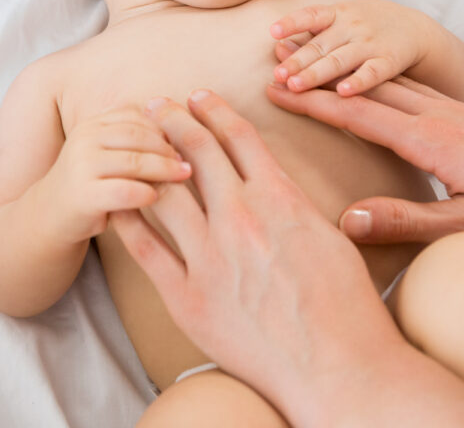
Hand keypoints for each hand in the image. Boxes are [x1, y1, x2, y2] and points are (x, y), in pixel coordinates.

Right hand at [40, 106, 190, 241]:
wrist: (49, 217)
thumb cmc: (92, 185)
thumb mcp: (110, 154)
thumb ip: (136, 141)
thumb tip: (186, 133)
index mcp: (93, 124)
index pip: (137, 116)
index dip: (165, 127)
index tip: (186, 140)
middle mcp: (85, 139)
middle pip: (139, 135)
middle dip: (169, 147)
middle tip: (191, 160)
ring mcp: (81, 166)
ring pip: (135, 161)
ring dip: (165, 169)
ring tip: (185, 176)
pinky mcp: (83, 195)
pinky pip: (124, 191)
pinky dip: (146, 193)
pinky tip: (158, 197)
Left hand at [112, 90, 463, 426]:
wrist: (338, 366)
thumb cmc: (346, 306)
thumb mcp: (331, 237)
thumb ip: (295, 206)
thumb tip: (277, 185)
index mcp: (279, 199)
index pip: (239, 138)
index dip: (215, 111)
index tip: (199, 96)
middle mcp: (240, 219)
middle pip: (196, 153)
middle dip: (173, 120)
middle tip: (155, 104)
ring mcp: (210, 258)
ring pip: (165, 193)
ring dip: (147, 160)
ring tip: (133, 142)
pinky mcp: (188, 298)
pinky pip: (146, 250)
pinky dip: (128, 221)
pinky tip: (116, 202)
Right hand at [266, 77, 463, 257]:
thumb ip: (407, 222)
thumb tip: (346, 217)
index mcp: (436, 141)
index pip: (359, 116)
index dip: (313, 103)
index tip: (273, 89)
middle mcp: (443, 117)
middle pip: (368, 89)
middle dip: (320, 75)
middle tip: (276, 61)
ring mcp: (459, 113)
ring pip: (390, 84)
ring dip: (347, 74)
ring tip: (312, 62)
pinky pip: (412, 90)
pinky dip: (379, 83)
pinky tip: (371, 85)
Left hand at [270, 0, 436, 95]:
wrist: (414, 27)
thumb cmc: (365, 26)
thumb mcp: (342, 18)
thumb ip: (314, 32)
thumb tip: (277, 47)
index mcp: (338, 14)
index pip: (312, 15)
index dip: (293, 22)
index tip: (273, 32)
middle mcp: (352, 27)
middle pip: (321, 45)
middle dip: (298, 60)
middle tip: (277, 75)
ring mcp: (371, 44)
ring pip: (341, 60)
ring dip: (317, 73)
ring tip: (295, 85)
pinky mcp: (389, 61)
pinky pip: (373, 72)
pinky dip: (359, 82)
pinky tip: (343, 93)